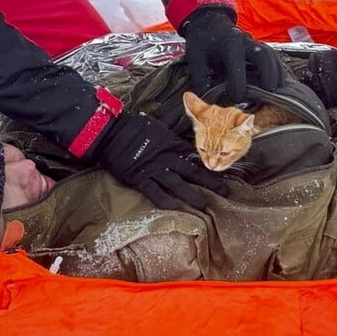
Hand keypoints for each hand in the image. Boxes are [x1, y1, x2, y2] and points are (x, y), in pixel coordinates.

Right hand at [93, 112, 227, 209]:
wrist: (111, 133)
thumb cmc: (134, 128)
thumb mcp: (158, 128)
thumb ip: (172, 136)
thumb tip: (186, 138)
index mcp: (172, 145)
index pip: (195, 157)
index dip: (210, 164)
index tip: (223, 171)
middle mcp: (167, 158)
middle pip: (193, 172)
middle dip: (210, 182)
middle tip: (225, 192)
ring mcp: (154, 169)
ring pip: (177, 184)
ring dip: (191, 195)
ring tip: (204, 205)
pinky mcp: (140, 178)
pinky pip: (154, 191)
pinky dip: (165, 199)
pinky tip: (176, 207)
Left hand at [184, 9, 284, 100]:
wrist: (209, 23)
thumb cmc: (202, 43)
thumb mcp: (195, 60)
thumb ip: (200, 80)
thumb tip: (209, 99)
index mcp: (227, 45)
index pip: (236, 66)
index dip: (237, 85)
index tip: (236, 98)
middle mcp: (244, 42)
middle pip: (262, 55)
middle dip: (267, 72)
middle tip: (270, 90)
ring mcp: (253, 43)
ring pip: (270, 55)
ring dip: (276, 71)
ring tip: (280, 88)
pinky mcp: (258, 47)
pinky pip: (272, 56)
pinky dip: (276, 69)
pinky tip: (279, 83)